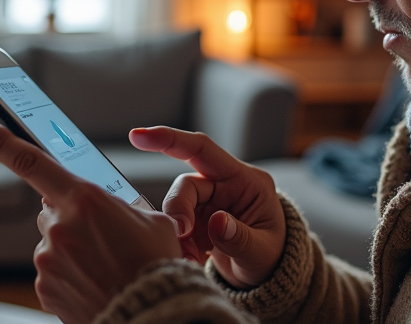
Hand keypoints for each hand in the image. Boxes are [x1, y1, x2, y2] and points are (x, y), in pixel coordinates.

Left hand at [0, 116, 181, 323]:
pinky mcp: (44, 287)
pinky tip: (93, 282)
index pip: (30, 162)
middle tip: (103, 236)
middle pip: (50, 208)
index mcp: (83, 199)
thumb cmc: (155, 264)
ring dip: (72, 248)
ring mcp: (47, 259)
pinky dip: (69, 275)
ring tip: (105, 265)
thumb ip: (120, 205)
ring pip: (52, 242)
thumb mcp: (150, 220)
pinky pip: (51, 272)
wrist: (152, 312)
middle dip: (71, 216)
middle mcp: (58, 226)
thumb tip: (110, 206)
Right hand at [129, 126, 284, 288]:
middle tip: (181, 237)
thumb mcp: (263, 252)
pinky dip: (179, 245)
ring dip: (178, 234)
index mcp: (245, 180)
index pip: (202, 149)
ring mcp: (208, 202)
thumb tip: (216, 221)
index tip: (138, 137)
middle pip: (186, 185)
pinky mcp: (195, 220)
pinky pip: (175, 226)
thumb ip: (240, 238)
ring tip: (192, 258)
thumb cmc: (272, 256)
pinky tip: (192, 259)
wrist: (268, 273)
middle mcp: (223, 185)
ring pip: (177, 207)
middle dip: (178, 211)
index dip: (170, 139)